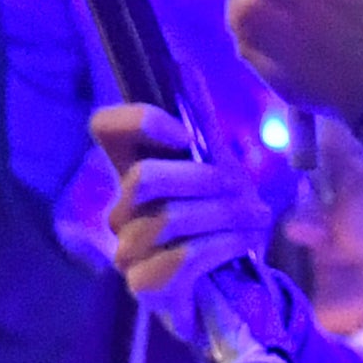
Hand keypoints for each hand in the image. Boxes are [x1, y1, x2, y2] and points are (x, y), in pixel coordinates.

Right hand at [92, 104, 269, 304]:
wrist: (237, 297)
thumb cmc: (220, 227)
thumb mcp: (220, 172)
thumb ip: (202, 126)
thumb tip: (183, 65)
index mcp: (133, 173)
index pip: (105, 128)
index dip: (140, 122)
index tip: (183, 134)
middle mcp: (121, 212)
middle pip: (144, 178)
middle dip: (204, 180)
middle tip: (246, 190)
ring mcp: (129, 253)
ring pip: (169, 219)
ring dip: (225, 216)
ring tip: (257, 218)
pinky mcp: (148, 290)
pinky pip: (183, 258)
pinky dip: (222, 245)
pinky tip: (244, 246)